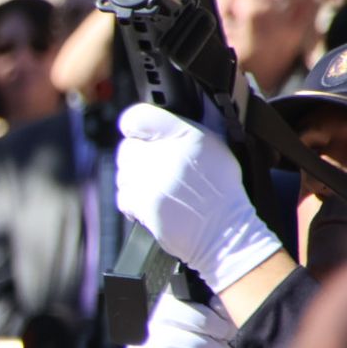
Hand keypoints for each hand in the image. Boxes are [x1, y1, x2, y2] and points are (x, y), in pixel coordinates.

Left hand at [115, 103, 281, 291]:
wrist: (224, 230)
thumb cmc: (220, 190)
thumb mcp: (213, 148)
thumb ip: (181, 132)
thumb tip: (154, 124)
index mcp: (186, 134)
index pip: (138, 116)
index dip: (134, 125)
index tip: (138, 132)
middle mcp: (167, 152)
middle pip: (127, 147)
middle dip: (137, 158)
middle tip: (156, 170)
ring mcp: (152, 179)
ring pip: (123, 173)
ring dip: (135, 181)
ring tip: (159, 189)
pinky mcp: (142, 202)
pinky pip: (123, 196)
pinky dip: (133, 203)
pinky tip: (153, 204)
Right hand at [127, 294, 235, 347]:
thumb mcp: (209, 343)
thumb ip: (214, 323)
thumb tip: (221, 307)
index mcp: (161, 315)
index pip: (176, 296)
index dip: (205, 309)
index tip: (223, 326)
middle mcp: (145, 328)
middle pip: (178, 314)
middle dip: (211, 330)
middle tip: (223, 346)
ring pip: (181, 341)